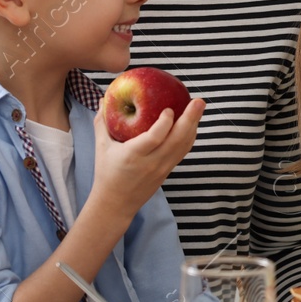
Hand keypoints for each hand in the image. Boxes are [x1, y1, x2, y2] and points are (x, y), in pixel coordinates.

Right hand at [89, 98, 205, 219]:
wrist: (116, 203)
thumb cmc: (106, 173)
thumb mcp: (101, 147)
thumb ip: (102, 122)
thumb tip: (102, 99)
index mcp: (134, 155)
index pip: (154, 138)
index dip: (165, 123)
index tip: (169, 109)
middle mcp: (152, 162)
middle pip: (177, 140)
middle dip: (190, 119)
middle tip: (199, 101)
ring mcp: (163, 168)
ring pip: (183, 146)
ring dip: (193, 126)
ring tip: (199, 106)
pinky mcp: (168, 171)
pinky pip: (182, 151)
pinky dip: (189, 136)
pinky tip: (192, 123)